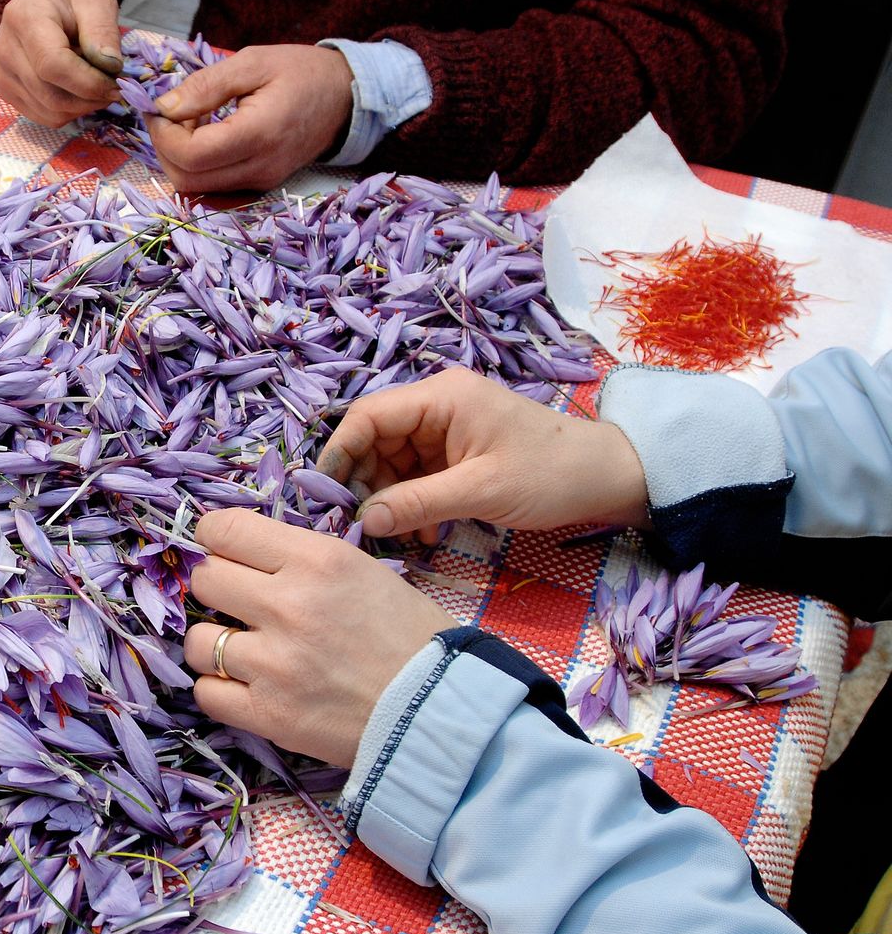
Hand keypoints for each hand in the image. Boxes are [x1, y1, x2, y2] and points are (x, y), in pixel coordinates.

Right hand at [0, 0, 123, 127]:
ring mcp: (2, 73)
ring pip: (49, 111)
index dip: (88, 82)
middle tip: (113, 87)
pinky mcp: (6, 91)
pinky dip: (69, 111)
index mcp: (24, 18)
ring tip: (95, 84)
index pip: (53, 65)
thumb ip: (103, 30)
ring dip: (82, 107)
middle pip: (51, 95)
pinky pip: (43, 116)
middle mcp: (5, 49)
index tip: (115, 84)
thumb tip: (111, 66)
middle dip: (90, 99)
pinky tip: (77, 90)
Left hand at [146, 44, 353, 192]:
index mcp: (259, 134)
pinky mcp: (260, 185)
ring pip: (197, 188)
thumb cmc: (301, 71)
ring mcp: (261, 182)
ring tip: (191, 120)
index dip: (163, 134)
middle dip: (165, 147)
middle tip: (171, 113)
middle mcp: (260, 168)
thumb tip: (164, 107)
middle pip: (187, 179)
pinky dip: (198, 165)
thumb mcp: (252, 62)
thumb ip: (206, 86)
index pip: (191, 155)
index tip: (160, 107)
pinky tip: (206, 135)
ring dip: (180, 156)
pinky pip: (214, 186)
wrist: (346, 96)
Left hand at [182, 511, 455, 766]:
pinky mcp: (268, 714)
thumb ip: (302, 560)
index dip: (216, 539)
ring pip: (196, 640)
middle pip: (204, 579)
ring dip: (214, 645)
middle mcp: (289, 605)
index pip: (225, 529)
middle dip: (216, 589)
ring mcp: (274, 663)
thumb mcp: (363, 571)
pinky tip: (246, 687)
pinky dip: (219, 690)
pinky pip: (206, 693)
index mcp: (317, 560)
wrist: (441, 710)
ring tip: (244, 653)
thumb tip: (245, 556)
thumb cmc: (410, 637)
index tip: (223, 552)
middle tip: (238, 604)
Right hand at [318, 369, 650, 543]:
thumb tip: (362, 520)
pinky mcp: (455, 453)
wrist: (608, 479)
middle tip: (364, 526)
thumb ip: (418, 503)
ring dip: (389, 500)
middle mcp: (436, 406)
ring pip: (391, 462)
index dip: (340, 453)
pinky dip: (411, 503)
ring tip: (401, 535)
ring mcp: (445, 430)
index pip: (367, 416)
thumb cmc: (550, 474)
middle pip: (374, 440)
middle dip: (366, 484)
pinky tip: (423, 532)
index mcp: (440, 397)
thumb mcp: (481, 491)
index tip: (325, 496)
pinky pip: (415, 476)